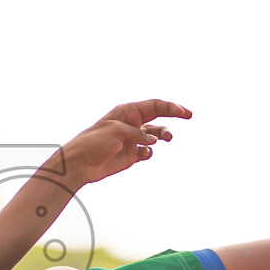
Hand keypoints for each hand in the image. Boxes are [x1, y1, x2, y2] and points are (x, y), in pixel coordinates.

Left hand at [64, 99, 190, 185]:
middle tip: (188, 116)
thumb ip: (138, 134)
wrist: (81, 164)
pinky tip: (144, 153)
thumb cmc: (94, 142)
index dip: (171, 107)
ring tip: (167, 138)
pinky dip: (150, 152)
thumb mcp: (117, 132)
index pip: (154, 105)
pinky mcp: (131, 155)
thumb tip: (154, 141)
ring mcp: (133, 140)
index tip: (185, 112)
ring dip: (164, 135)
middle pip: (158, 116)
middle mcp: (132, 124)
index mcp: (127, 112)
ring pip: (156, 135)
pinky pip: (148, 151)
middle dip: (173, 115)